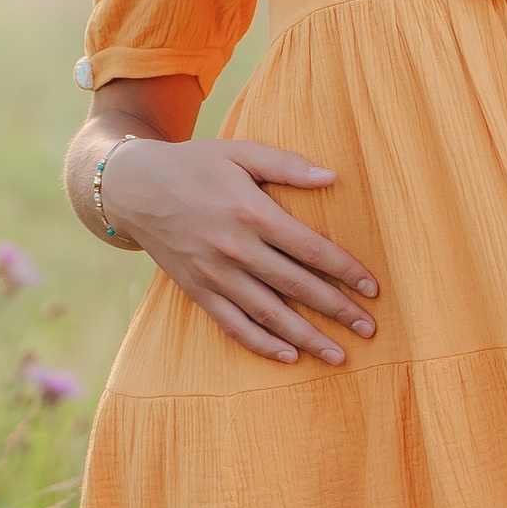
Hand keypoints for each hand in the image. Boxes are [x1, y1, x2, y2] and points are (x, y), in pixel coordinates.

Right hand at [85, 135, 378, 364]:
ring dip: (307, 337)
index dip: (345, 270)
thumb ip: (286, 165)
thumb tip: (333, 177)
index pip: (311, 248)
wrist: (133, 188)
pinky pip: (233, 325)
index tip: (373, 288)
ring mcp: (214, 274)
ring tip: (339, 355)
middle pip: (297, 286)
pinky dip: (262, 344)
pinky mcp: (197, 291)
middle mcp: (235, 248)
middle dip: (337, 310)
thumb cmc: (195, 164)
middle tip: (369, 329)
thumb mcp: (240, 151)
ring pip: (269, 314)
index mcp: (252, 211)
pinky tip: (290, 356)